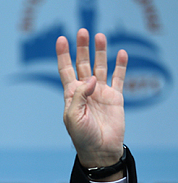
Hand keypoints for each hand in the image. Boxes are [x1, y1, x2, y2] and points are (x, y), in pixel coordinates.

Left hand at [56, 28, 126, 172]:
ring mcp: (101, 93)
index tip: (61, 40)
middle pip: (83, 64)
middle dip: (82, 48)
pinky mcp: (115, 97)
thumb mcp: (73, 116)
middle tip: (82, 31)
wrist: (100, 150)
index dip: (63, 55)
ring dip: (100, 52)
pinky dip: (120, 66)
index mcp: (71, 95)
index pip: (66, 70)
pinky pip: (118, 78)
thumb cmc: (81, 136)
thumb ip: (79, 96)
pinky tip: (120, 53)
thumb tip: (91, 79)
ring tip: (100, 36)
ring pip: (100, 67)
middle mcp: (85, 91)